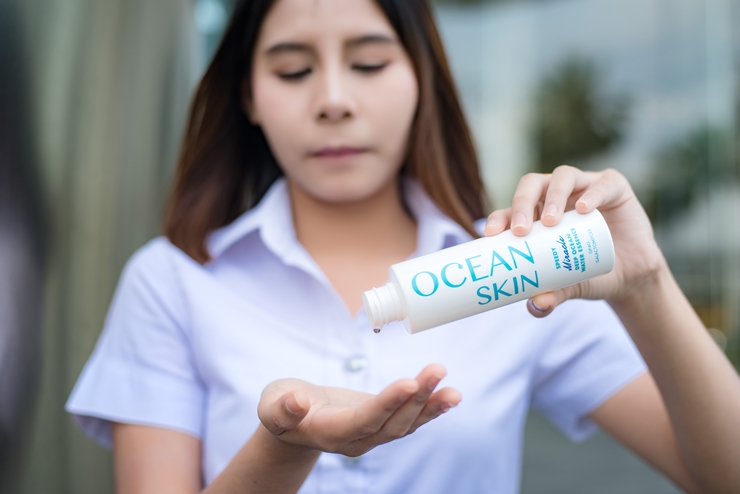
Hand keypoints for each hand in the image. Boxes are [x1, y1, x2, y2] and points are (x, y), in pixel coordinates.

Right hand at [257, 364, 460, 456]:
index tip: (409, 383)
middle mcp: (357, 440)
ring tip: (453, 388)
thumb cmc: (281, 408)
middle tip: (437, 370)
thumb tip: (296, 400)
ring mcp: (373, 434)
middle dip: (418, 398)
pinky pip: (410, 419)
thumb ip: (282, 408)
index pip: (364, 420)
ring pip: (406, 423)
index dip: (387, 403)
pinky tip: (449, 395)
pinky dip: (431, 408)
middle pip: (392, 423)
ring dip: (431, 405)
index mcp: (330, 433)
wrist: (293, 420)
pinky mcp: (383, 423)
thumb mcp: (272, 406)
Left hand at [483, 165, 665, 315]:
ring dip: (552, 196)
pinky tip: (585, 208)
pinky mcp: (614, 187)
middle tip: (520, 230)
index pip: (510, 210)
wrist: (631, 277)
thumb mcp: (568, 286)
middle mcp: (556, 195)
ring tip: (551, 222)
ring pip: (562, 177)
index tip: (490, 235)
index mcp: (536, 215)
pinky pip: (602, 183)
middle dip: (521, 203)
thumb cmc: (589, 275)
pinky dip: (593, 193)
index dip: (498, 217)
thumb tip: (536, 306)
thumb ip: (553, 296)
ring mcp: (584, 187)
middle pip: (531, 185)